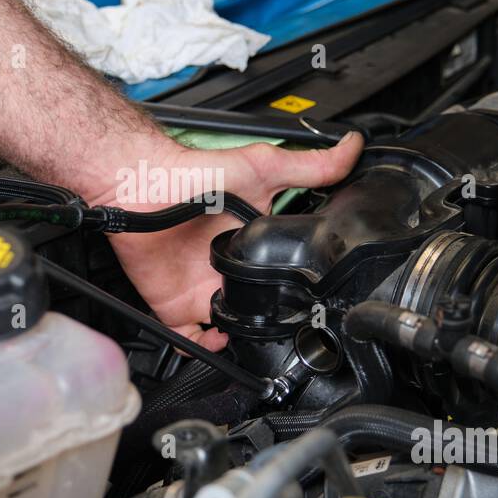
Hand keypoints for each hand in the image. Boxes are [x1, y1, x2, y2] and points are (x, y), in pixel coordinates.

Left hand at [93, 133, 363, 350]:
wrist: (145, 183)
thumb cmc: (195, 173)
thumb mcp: (264, 167)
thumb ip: (311, 166)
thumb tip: (352, 148)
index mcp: (252, 246)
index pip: (280, 277)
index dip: (296, 296)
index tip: (314, 308)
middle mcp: (228, 270)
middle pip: (256, 310)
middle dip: (270, 326)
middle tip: (286, 334)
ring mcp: (201, 289)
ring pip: (227, 330)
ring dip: (241, 341)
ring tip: (257, 344)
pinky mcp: (174, 305)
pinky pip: (189, 340)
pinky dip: (202, 350)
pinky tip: (218, 343)